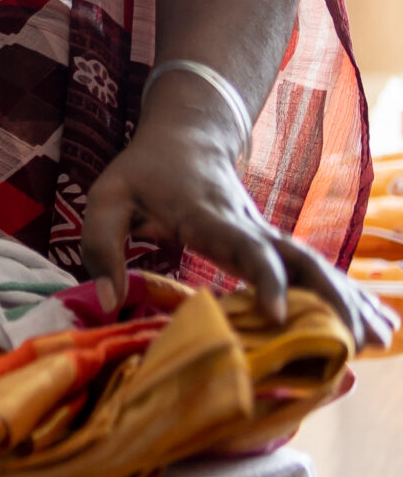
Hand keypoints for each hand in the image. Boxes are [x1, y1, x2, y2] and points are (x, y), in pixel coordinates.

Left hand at [83, 111, 397, 349]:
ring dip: (348, 300)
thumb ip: (102, 246)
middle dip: (329, 299)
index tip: (278, 316)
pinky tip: (375, 321)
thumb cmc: (141, 171)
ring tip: (381, 339)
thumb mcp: (105, 198)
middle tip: (354, 341)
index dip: (265, 279)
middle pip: (298, 260)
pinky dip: (345, 294)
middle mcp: (248, 225)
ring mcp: (265, 233)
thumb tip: (110, 302)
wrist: (184, 135)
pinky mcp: (271, 242)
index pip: (246, 246)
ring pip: (314, 265)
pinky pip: (311, 270)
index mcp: (210, 215)